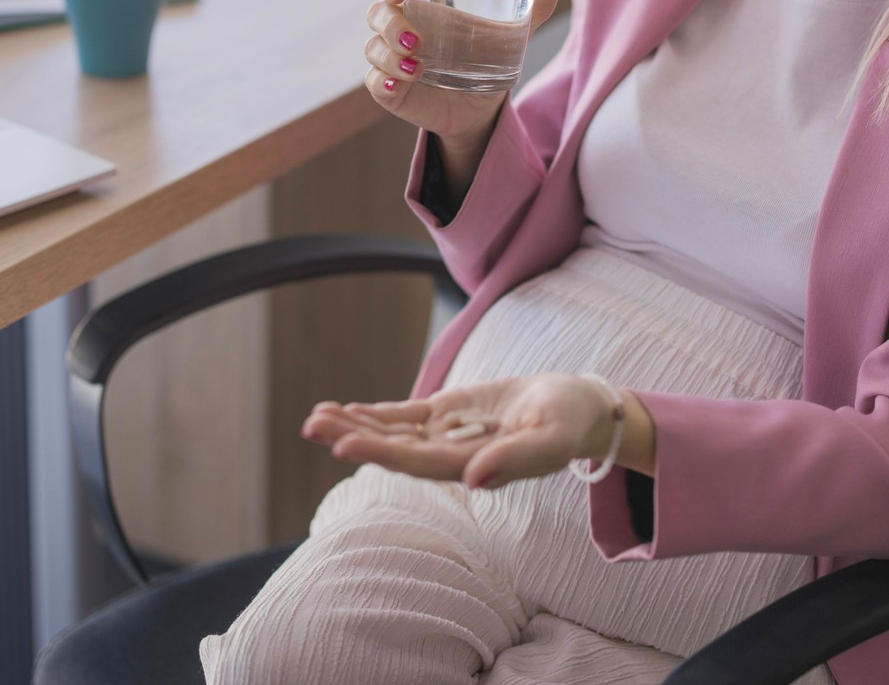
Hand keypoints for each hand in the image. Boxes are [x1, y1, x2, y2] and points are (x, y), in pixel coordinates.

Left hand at [302, 372, 637, 491]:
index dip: (380, 454)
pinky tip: (346, 409)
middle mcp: (452, 456)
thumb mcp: (551, 440)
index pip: (417, 462)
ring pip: (393, 432)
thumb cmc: (568, 424)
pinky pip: (405, 416)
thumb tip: (474, 480)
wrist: (576, 408)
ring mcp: (447, 435)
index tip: (343, 445)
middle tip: (312, 425)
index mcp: (473, 467)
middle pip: (394, 450)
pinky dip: (376, 413)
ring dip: (355, 425)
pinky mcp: (448, 414)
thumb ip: (516, 460)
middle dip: (353, 438)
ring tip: (315, 416)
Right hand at [365, 0, 560, 143]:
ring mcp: (392, 57)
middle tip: (415, 38)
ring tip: (418, 66)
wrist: (483, 105)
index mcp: (423, 0)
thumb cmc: (489, 56)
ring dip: (389, 54)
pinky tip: (400, 83)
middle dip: (388, 22)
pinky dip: (383, 81)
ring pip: (373, 47)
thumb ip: (532, 8)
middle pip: (377, 13)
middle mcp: (401, 25)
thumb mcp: (512, 32)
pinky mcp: (391, 87)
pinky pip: (374, 81)